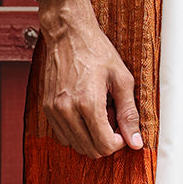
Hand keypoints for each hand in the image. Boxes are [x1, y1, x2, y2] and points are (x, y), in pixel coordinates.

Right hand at [36, 0, 142, 158]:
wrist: (69, 33)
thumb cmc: (96, 51)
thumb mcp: (121, 79)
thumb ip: (129, 113)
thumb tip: (136, 141)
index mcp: (88, 103)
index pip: (105, 146)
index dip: (119, 142)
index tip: (123, 129)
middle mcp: (67, 110)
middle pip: (90, 150)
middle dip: (106, 141)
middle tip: (112, 119)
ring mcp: (54, 110)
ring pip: (75, 145)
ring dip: (90, 138)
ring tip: (99, 114)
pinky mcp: (46, 108)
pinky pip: (62, 135)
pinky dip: (76, 133)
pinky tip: (84, 114)